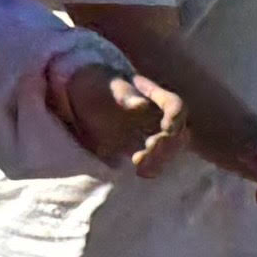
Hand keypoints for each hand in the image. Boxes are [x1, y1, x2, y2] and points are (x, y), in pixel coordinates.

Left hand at [41, 52, 166, 166]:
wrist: (79, 99)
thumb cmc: (96, 85)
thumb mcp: (107, 86)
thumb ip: (123, 95)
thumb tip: (141, 105)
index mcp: (155, 97)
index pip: (175, 105)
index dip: (176, 118)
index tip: (166, 129)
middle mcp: (159, 116)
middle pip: (177, 132)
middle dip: (167, 143)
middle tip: (149, 148)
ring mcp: (150, 134)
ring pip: (168, 149)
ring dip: (160, 159)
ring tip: (140, 165)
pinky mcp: (139, 149)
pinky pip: (153, 160)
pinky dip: (151, 167)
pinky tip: (140, 171)